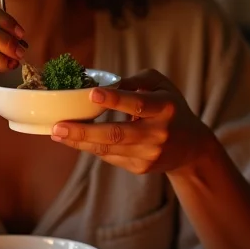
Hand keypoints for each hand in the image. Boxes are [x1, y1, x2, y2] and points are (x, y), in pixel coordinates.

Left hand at [50, 69, 216, 174]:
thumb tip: (105, 84)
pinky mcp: (141, 168)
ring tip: (57, 133)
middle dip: (85, 130)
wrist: (192, 147)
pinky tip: (74, 140)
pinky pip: (110, 157)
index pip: (138, 104)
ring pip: (109, 149)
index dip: (115, 99)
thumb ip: (135, 80)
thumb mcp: (161, 86)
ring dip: (80, 141)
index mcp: (165, 108)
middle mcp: (158, 133)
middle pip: (118, 134)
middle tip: (59, 126)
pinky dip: (91, 148)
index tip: (92, 94)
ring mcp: (149, 154)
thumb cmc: (170, 107)